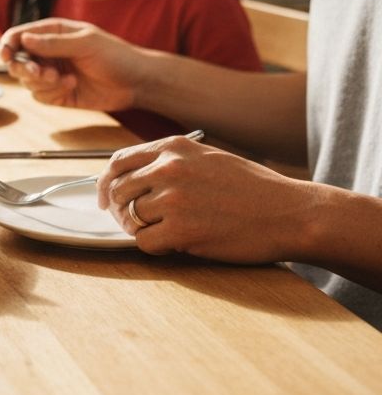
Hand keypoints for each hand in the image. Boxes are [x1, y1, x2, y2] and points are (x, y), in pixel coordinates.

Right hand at [0, 18, 142, 108]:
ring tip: (64, 79)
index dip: (7, 44)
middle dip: (24, 68)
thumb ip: (54, 43)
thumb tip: (24, 39)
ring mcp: (52, 73)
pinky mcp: (58, 94)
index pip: (18, 36)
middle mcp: (48, 52)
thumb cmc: (115, 55)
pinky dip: (52, 93)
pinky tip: (71, 86)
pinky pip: (41, 96)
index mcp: (52, 33)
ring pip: (27, 81)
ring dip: (42, 82)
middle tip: (38, 72)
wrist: (136, 82)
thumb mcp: (85, 43)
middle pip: (17, 60)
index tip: (6, 55)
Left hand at [97, 134, 311, 261]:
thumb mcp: (206, 158)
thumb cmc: (252, 188)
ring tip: (161, 233)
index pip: (118, 161)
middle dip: (118, 209)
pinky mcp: (181, 230)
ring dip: (139, 229)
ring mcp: (173, 199)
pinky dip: (152, 247)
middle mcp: (167, 168)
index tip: (105, 198)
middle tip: (130, 222)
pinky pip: (144, 242)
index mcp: (172, 147)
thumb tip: (135, 177)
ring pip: (129, 217)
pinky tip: (172, 245)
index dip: (106, 182)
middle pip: (117, 190)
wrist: (289, 213)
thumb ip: (170, 162)